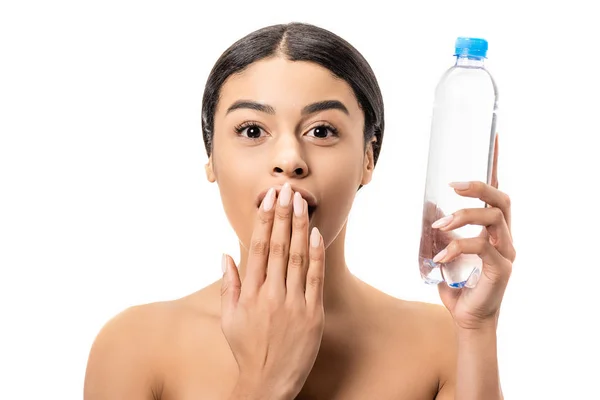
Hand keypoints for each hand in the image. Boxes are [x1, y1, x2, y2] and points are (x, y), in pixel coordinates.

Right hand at [220, 183, 324, 398]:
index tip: (268, 199)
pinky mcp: (312, 314)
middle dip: (282, 215)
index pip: (258, 247)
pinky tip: (315, 234)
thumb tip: (226, 254)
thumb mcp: (229, 319)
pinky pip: (315, 278)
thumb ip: (229, 285)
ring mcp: (293, 303)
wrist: (268, 382)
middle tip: (287, 190)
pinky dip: (316, 255)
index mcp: (249, 293)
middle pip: (279, 246)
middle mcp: (270, 294)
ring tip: (301, 202)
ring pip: (298, 257)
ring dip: (299, 227)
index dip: (264, 220)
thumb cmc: (247, 349)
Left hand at [432, 135, 515, 329]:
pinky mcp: (501, 269)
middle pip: (502, 200)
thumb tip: (430, 206)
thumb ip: (441, 230)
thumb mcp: (445, 251)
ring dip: (463, 217)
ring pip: (493, 219)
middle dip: (478, 188)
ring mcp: (506, 253)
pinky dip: (458, 247)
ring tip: (440, 225)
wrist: (468, 319)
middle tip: (453, 186)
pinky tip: (440, 256)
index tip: (490, 140)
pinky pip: (482, 247)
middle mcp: (504, 237)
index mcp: (494, 230)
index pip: (498, 193)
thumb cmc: (459, 285)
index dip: (495, 166)